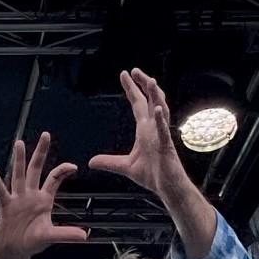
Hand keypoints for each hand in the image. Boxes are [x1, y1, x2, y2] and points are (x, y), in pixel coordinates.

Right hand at [0, 132, 88, 258]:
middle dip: (41, 152)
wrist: (13, 251)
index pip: (54, 178)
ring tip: (19, 143)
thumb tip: (85, 236)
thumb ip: (65, 234)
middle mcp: (30, 195)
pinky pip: (2, 192)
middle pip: (36, 169)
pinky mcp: (6, 206)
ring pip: (19, 175)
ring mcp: (17, 199)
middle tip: (46, 134)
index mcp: (43, 199)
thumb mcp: (50, 237)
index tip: (74, 166)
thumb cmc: (31, 242)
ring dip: (20, 160)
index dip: (63, 170)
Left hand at [88, 68, 188, 197]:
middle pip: (150, 100)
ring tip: (150, 81)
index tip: (125, 74)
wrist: (166, 187)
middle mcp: (154, 128)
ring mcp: (161, 135)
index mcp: (145, 130)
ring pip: (161, 110)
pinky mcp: (166, 146)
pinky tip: (158, 110)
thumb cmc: (152, 175)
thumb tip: (91, 161)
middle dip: (143, 84)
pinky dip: (161, 120)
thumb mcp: (124, 167)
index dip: (132, 89)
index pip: (138, 104)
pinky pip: (164, 131)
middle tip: (134, 70)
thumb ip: (109, 162)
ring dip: (156, 96)